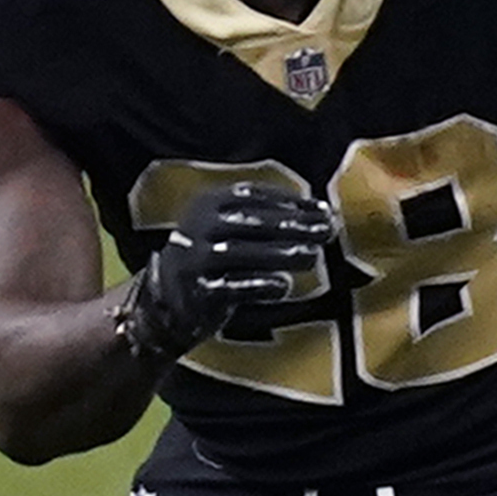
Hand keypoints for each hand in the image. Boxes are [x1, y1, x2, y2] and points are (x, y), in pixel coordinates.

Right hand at [121, 181, 332, 366]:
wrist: (169, 300)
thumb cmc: (215, 257)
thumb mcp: (231, 227)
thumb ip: (268, 218)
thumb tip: (322, 212)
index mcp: (207, 203)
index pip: (253, 195)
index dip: (291, 201)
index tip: (324, 210)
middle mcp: (197, 226)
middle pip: (250, 221)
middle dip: (294, 225)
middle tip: (328, 230)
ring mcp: (194, 259)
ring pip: (241, 252)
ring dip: (281, 253)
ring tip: (313, 256)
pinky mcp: (198, 291)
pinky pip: (233, 287)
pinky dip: (260, 286)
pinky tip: (284, 285)